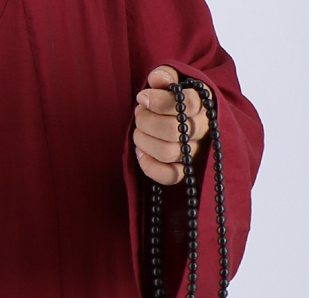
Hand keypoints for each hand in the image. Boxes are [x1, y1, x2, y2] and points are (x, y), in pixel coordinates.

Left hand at [133, 66, 208, 184]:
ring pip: (167, 152)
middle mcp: (203, 129)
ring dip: (144, 141)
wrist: (186, 120)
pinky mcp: (185, 172)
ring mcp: (195, 153)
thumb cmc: (176, 99)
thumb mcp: (174, 80)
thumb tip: (157, 79)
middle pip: (172, 130)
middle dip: (147, 121)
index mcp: (204, 103)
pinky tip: (141, 153)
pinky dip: (149, 166)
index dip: (159, 101)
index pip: (187, 103)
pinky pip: (169, 176)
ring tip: (138, 132)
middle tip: (138, 113)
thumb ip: (166, 75)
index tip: (143, 97)